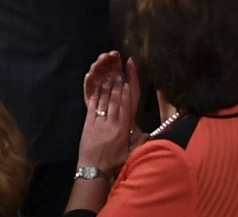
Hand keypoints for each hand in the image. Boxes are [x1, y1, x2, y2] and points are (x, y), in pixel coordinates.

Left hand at [76, 52, 140, 171]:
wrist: (93, 169)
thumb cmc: (113, 163)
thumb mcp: (131, 154)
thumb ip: (140, 142)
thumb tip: (148, 132)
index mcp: (123, 128)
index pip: (127, 103)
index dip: (128, 87)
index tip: (129, 75)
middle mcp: (112, 121)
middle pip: (116, 97)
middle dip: (118, 81)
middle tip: (119, 66)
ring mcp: (99, 121)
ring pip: (104, 99)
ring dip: (107, 84)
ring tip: (110, 71)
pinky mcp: (89, 122)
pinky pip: (93, 105)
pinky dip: (96, 94)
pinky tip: (98, 85)